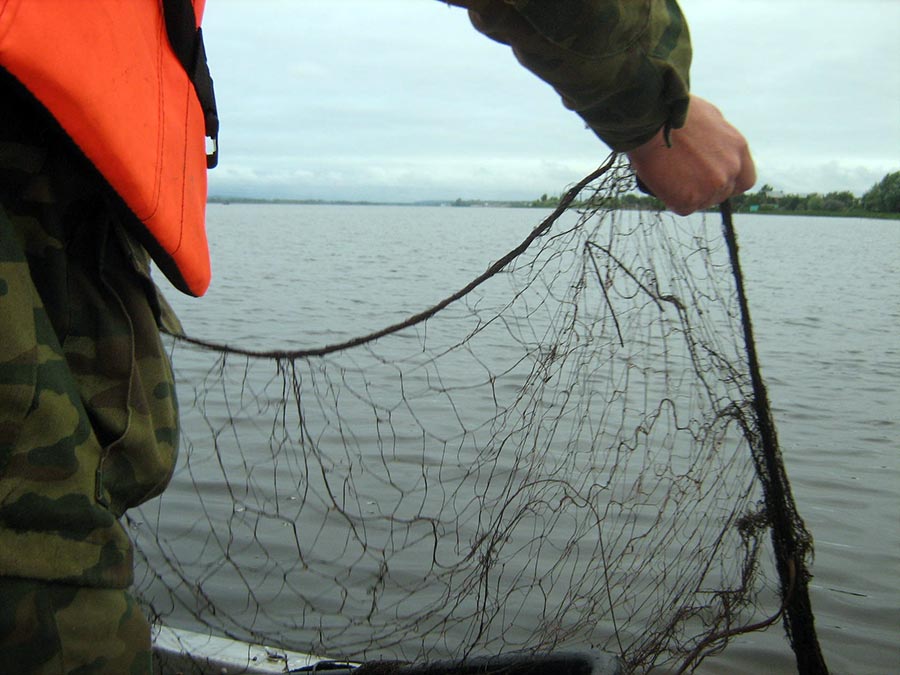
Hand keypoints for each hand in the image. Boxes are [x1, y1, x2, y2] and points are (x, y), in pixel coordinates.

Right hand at [626, 96, 755, 214]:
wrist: (650, 121)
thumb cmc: (673, 113)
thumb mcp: (709, 118)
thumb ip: (718, 141)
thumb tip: (712, 150)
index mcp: (738, 148)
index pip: (745, 179)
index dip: (729, 182)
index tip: (713, 179)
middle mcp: (730, 169)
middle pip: (722, 193)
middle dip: (705, 188)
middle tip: (683, 177)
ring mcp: (712, 187)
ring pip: (702, 201)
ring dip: (688, 194)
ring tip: (670, 175)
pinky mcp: (690, 200)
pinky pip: (683, 207)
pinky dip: (672, 199)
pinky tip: (663, 182)